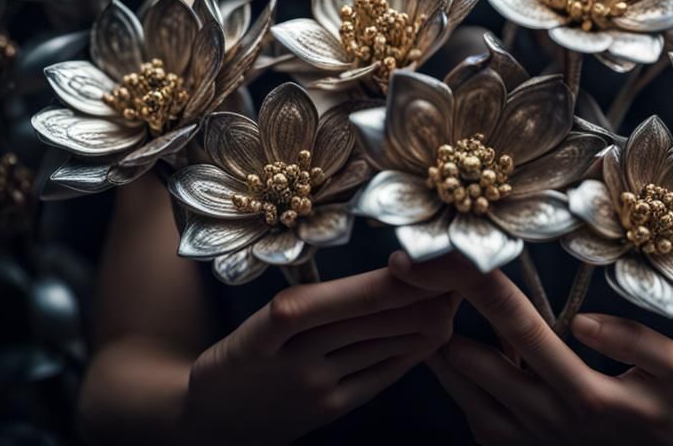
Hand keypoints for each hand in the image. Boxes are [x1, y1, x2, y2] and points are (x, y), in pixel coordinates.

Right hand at [181, 265, 459, 444]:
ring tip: (457, 292)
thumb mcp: (274, 311)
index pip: (361, 294)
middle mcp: (303, 355)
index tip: (438, 255)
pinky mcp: (330, 412)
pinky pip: (384, 375)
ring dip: (431, 318)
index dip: (406, 277)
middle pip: (385, 319)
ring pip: (392, 345)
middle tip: (464, 267)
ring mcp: (318, 388)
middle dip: (430, 293)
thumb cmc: (247, 348)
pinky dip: (414, 350)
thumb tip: (402, 271)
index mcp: (285, 316)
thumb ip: (333, 298)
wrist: (208, 416)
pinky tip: (435, 332)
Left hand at [389, 251, 672, 445]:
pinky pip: (465, 402)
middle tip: (427, 269)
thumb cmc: (663, 409)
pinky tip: (470, 340)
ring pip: (456, 384)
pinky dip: (458, 368)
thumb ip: (635, 339)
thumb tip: (581, 321)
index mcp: (581, 392)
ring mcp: (518, 441)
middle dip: (442, 312)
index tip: (445, 253)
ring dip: (445, 340)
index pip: (518, 322)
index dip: (477, 284)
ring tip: (444, 298)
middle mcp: (541, 420)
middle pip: (465, 358)